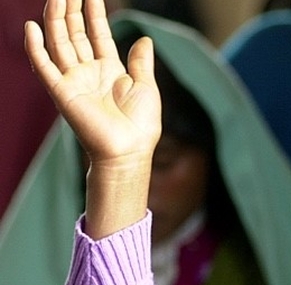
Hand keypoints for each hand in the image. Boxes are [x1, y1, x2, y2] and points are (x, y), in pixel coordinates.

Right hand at [25, 0, 161, 238]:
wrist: (130, 150)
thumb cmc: (141, 125)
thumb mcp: (146, 86)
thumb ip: (141, 62)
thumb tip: (144, 39)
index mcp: (109, 71)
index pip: (98, 35)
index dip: (94, 15)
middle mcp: (88, 73)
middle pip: (75, 34)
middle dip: (71, 11)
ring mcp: (73, 81)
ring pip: (60, 43)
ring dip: (55, 20)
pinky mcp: (62, 92)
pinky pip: (44, 67)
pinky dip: (36, 47)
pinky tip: (32, 27)